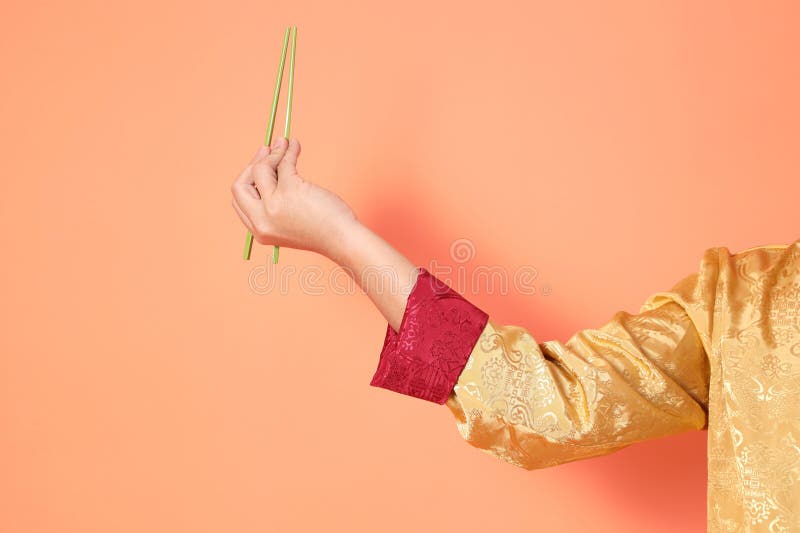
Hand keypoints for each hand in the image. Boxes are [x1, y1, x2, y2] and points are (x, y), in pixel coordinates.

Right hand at [231, 137, 357, 256]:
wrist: (342, 238)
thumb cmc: (322, 229)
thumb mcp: (290, 220)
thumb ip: (275, 202)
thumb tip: (269, 165)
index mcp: (259, 230)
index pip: (239, 201)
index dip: (248, 180)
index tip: (259, 166)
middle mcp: (262, 220)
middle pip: (240, 185)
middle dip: (252, 164)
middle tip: (267, 149)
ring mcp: (273, 205)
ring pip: (261, 170)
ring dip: (273, 152)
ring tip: (286, 143)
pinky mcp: (289, 191)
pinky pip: (283, 163)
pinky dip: (289, 151)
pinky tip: (295, 145)